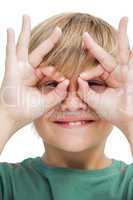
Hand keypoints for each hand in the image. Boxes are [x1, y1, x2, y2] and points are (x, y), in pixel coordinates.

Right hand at [0, 15, 68, 132]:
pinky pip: (10, 54)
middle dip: (49, 41)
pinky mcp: (11, 70)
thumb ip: (57, 94)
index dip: (59, 69)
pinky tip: (10, 30)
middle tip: (58, 29)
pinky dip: (10, 42)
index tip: (65, 74)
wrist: (13, 117)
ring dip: (25, 32)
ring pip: (24, 47)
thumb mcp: (46, 102)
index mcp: (38, 78)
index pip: (51, 68)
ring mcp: (19, 69)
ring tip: (26, 17)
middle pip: (40, 51)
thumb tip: (67, 82)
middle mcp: (29, 71)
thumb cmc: (28, 110)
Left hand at [78, 17, 132, 140]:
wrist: (127, 119)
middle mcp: (116, 72)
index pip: (95, 68)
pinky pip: (132, 57)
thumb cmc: (113, 112)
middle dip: (95, 46)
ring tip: (124, 19)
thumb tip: (79, 80)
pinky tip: (130, 34)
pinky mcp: (132, 72)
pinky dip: (131, 48)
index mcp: (107, 79)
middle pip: (105, 56)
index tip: (81, 76)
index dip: (88, 71)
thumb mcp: (94, 101)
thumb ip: (85, 92)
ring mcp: (126, 71)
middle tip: (85, 35)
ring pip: (122, 50)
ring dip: (123, 35)